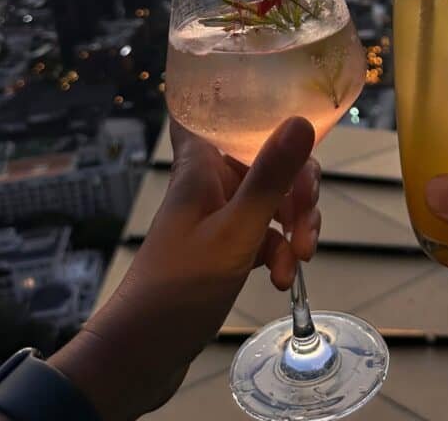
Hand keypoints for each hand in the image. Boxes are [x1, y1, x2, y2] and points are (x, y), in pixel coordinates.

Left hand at [50, 116, 319, 420]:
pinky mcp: (226, 246)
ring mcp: (218, 215)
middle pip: (265, 157)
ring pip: (272, 197)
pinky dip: (280, 251)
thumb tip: (303, 120)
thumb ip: (271, 178)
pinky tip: (284, 279)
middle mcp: (209, 180)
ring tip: (302, 258)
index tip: (272, 93)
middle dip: (297, 186)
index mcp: (201, 164)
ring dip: (294, 224)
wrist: (142, 355)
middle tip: (305, 220)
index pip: (208, 106)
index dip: (237, 95)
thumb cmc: (180, 285)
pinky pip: (265, 233)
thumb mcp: (235, 232)